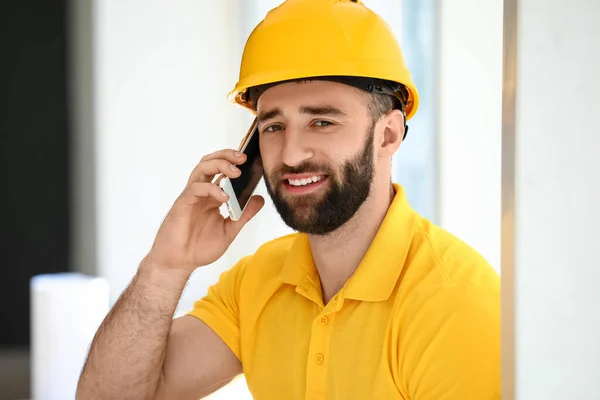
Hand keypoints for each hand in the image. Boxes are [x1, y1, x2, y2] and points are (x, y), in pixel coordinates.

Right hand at [146, 149, 263, 271]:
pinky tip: (224, 197)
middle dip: (227, 156)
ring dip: (219, 164)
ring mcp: (192, 196)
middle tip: (243, 158)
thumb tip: (260, 199)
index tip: (252, 161)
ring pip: (202, 168)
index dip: (234, 163)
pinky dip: (211, 189)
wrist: (179, 263)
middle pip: (211, 163)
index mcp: (212, 197)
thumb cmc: (199, 248)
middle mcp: (202, 193)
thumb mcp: (229, 230)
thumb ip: (244, 214)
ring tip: (236, 172)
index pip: (222, 172)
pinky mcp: (183, 203)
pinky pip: (196, 188)